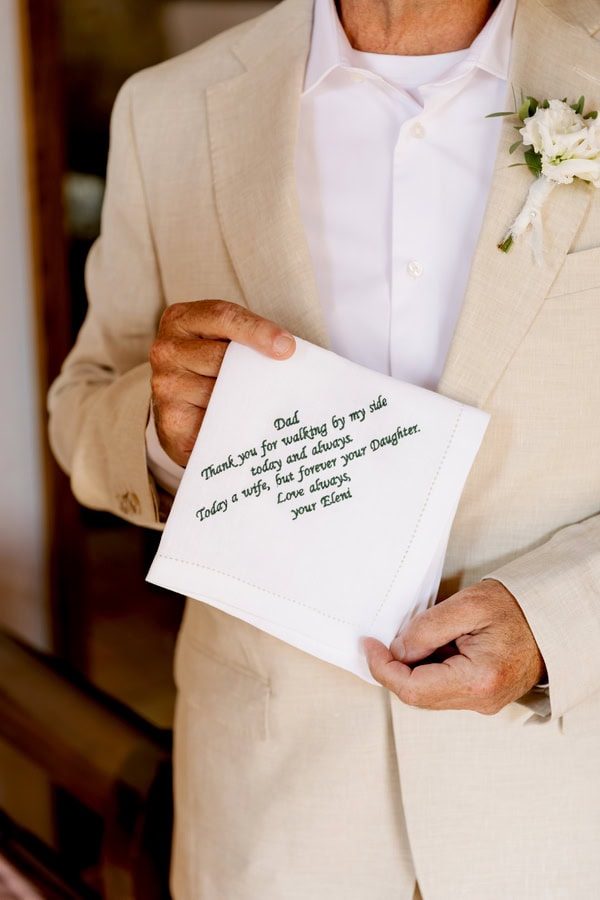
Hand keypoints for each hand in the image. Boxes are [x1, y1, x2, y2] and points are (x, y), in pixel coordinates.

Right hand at [149, 300, 294, 465]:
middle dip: (254, 370)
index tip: (286, 347)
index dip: (257, 330)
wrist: (178, 414)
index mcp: (181, 320)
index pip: (223, 316)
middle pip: (222, 357)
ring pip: (220, 392)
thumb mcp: (222, 343)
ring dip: (244, 401)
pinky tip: (239, 425)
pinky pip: (214, 421)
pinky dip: (232, 424)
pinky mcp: (172, 421)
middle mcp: (167, 350)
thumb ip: (245, 341)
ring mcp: (165, 386)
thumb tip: (287, 352)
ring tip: (253, 405)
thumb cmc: (210, 371)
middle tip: (278, 383)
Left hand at [364, 580, 545, 713]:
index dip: (383, 668)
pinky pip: (442, 689)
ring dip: (412, 669)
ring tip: (420, 636)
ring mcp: (482, 703)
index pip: (413, 689)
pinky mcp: (481, 697)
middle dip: (394, 669)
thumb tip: (396, 650)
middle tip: (381, 641)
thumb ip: (426, 629)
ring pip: (427, 694)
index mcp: (478, 680)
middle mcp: (480, 700)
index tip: (368, 646)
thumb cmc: (515, 609)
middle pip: (417, 696)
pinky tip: (434, 646)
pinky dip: (428, 670)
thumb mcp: (467, 605)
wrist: (550, 620)